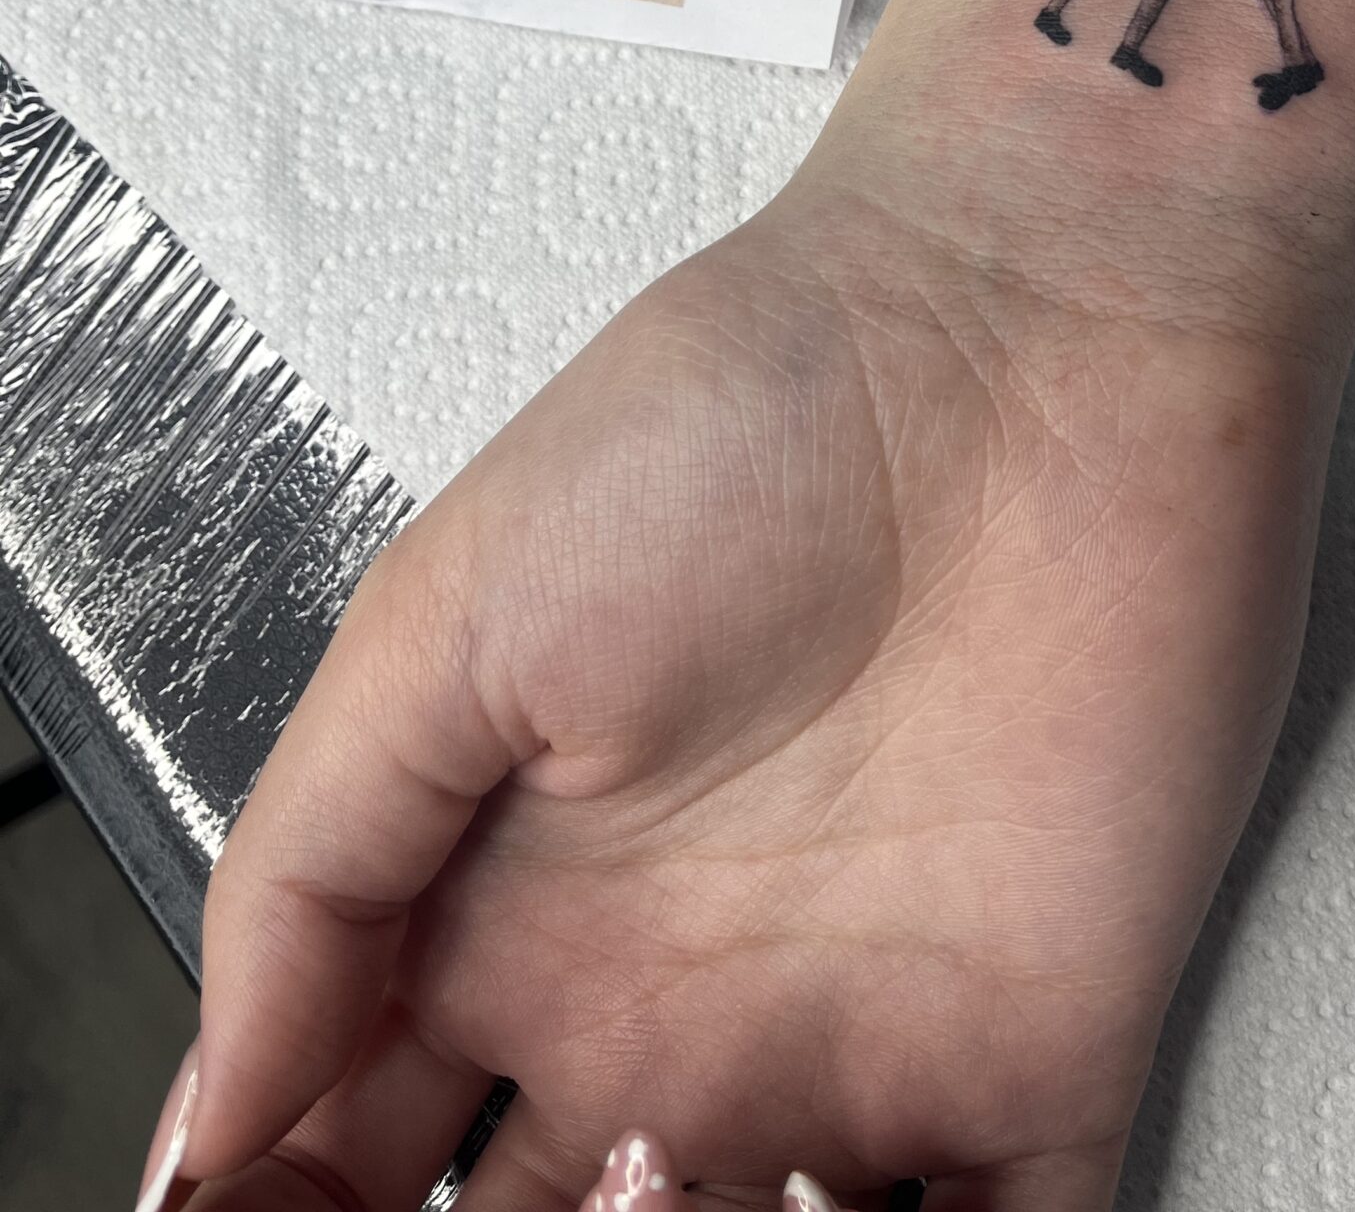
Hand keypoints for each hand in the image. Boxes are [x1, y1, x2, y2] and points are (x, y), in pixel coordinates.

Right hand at [160, 126, 1352, 1211]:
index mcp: (515, 922)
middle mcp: (673, 1017)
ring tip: (658, 1211)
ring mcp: (858, 1054)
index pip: (354, 1166)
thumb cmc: (746, 412)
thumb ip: (313, 864)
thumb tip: (206, 1120)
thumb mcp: (457, 608)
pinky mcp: (1048, 1060)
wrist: (1033, 330)